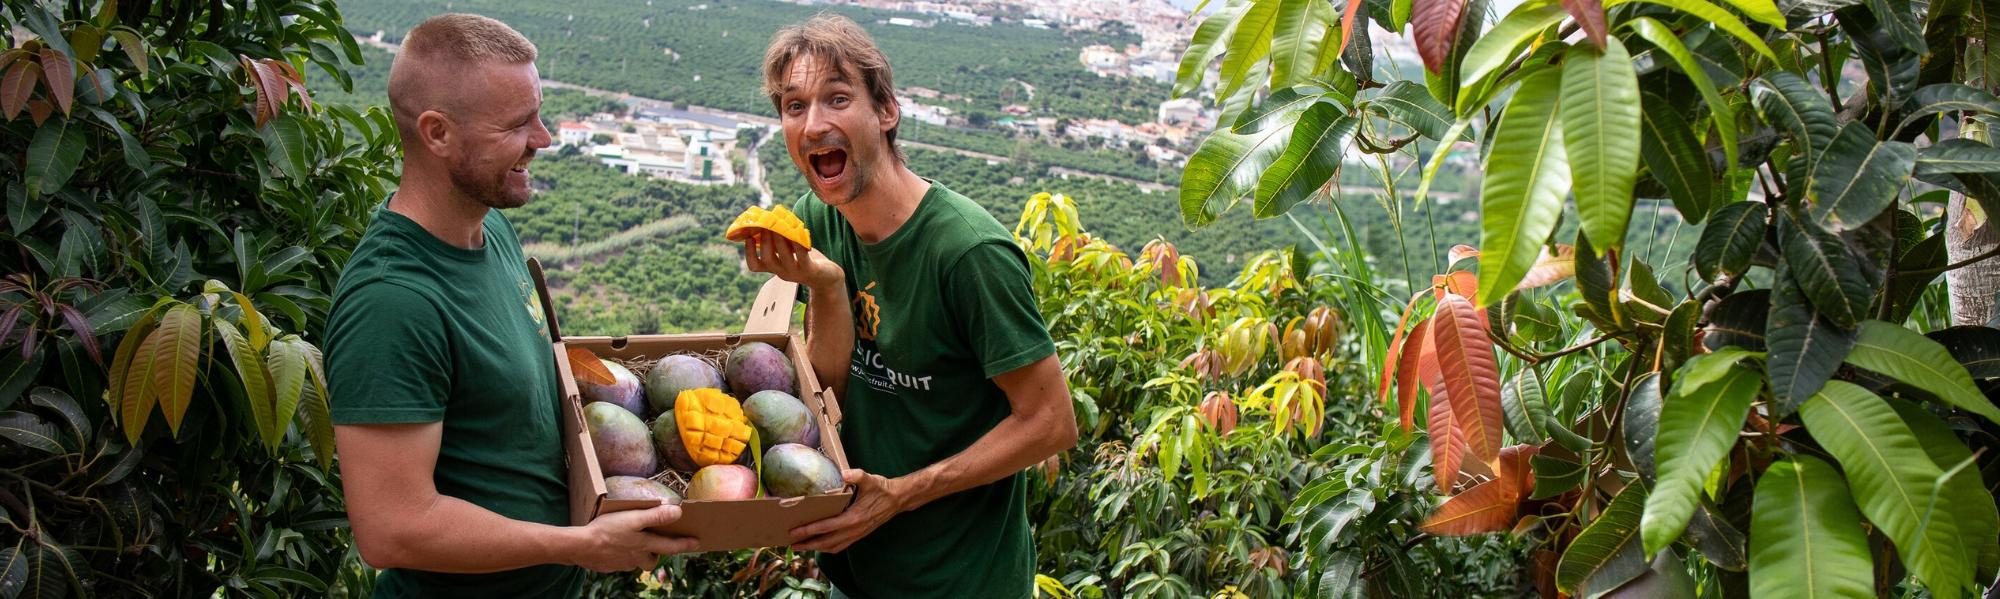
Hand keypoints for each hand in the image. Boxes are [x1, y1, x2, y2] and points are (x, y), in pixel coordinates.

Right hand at [568, 503, 699, 572]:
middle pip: (652, 559)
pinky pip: (620, 561)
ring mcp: (622, 563)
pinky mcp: (609, 565)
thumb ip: (655, 516)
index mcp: (645, 545)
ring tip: (633, 541)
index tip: (697, 543)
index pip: (670, 547)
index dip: (685, 544)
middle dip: (656, 553)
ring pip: (636, 561)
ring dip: (638, 554)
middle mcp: (636, 557)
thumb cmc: (608, 530)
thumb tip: (677, 512)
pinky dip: (621, 555)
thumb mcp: (634, 519)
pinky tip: (614, 546)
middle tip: (656, 544)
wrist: (581, 547)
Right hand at [745, 232, 841, 288]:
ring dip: (779, 240)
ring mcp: (796, 272)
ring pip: (784, 257)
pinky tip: (797, 231)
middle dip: (765, 241)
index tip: (748, 237)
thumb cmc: (807, 259)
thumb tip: (768, 220)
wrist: (828, 278)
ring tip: (779, 226)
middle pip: (768, 260)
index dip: (749, 252)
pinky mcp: (810, 269)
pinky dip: (798, 243)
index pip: (755, 265)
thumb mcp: (790, 251)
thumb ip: (780, 241)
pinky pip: (802, 256)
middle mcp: (783, 272)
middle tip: (766, 225)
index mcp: (775, 267)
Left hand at [789, 469, 905, 552]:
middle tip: (790, 543)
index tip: (794, 531)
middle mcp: (854, 530)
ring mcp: (857, 534)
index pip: (827, 527)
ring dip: (816, 548)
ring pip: (833, 547)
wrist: (898, 499)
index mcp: (854, 518)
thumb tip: (843, 473)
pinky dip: (828, 548)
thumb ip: (856, 475)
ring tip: (801, 546)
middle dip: (808, 544)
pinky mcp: (859, 535)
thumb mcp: (870, 479)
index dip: (809, 530)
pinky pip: (841, 546)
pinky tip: (820, 546)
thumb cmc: (882, 489)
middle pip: (826, 542)